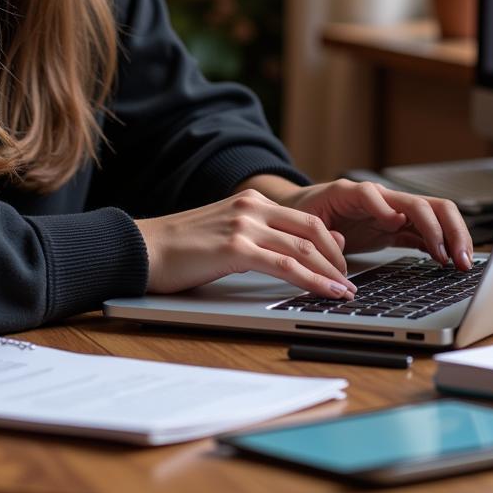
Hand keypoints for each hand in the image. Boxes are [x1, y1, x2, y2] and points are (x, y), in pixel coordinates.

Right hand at [134, 189, 358, 297]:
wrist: (143, 248)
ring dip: (330, 273)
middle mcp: (251, 206)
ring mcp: (244, 225)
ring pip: (303, 247)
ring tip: (346, 292)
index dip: (331, 242)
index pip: (305, 218)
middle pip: (312, 229)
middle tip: (349, 281)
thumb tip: (295, 252)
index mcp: (251, 200)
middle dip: (336, 258)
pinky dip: (312, 280)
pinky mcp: (235, 248)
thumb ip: (259, 237)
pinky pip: (285, 265)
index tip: (343, 264)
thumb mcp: (227, 234)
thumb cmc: (181, 249)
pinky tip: (326, 292)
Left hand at [275, 178, 472, 269]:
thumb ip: (322, 229)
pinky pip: (426, 234)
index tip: (395, 224)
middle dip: (444, 228)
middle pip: (422, 203)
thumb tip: (341, 238)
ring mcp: (393, 213)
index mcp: (352, 194)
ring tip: (463, 263)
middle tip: (456, 256)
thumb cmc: (306, 212)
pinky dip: (441, 246)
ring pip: (434, 216)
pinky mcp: (397, 228)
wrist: (307, 211)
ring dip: (452, 237)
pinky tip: (451, 263)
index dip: (387, 209)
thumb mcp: (306, 220)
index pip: (374, 194)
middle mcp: (380, 200)